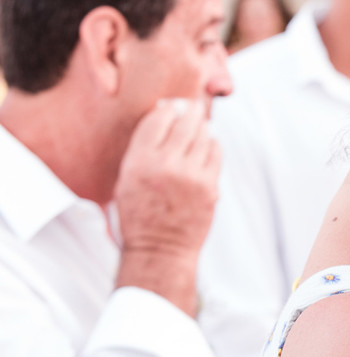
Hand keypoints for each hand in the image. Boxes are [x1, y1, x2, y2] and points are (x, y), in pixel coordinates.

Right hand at [113, 99, 221, 314]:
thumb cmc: (140, 215)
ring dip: (202, 127)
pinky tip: (207, 145)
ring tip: (199, 124)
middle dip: (189, 111)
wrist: (160, 249)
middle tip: (192, 106)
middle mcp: (165, 166)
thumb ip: (142, 151)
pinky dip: (212, 145)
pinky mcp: (210, 186)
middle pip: (185, 123)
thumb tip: (163, 117)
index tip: (170, 107)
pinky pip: (216, 153)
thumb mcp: (126, 180)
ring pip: (203, 135)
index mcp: (138, 163)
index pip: (157, 119)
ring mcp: (191, 176)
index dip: (166, 109)